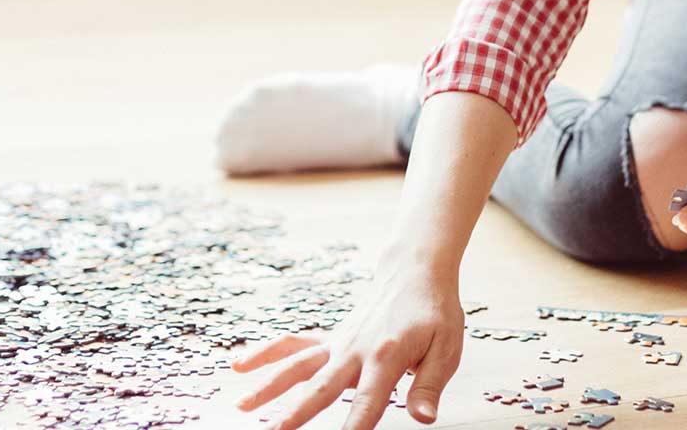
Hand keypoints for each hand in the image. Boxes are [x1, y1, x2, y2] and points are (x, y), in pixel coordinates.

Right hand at [228, 256, 463, 429]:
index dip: (354, 428)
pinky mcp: (330, 339)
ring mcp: (338, 343)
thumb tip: (423, 418)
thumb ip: (429, 385)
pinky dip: (266, 353)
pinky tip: (240, 365)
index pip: (368, 403)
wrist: (415, 272)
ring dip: (268, 387)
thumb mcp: (446, 348)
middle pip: (321, 388)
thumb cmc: (433, 312)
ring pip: (298, 367)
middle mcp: (355, 350)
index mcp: (386, 356)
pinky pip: (293, 346)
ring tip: (241, 407)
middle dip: (297, 413)